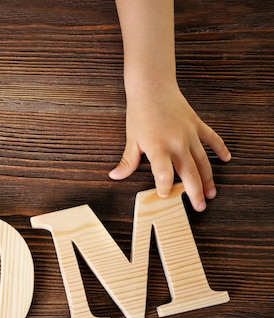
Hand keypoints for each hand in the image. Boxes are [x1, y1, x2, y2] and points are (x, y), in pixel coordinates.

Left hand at [109, 84, 230, 211]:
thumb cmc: (140, 112)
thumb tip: (115, 176)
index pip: (164, 175)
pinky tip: (226, 159)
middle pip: (189, 173)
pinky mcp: (197, 125)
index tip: (165, 195)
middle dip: (195, 192)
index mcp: (158, 148)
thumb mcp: (132, 139)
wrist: (152, 86)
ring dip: (208, 179)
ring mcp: (189, 134)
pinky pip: (212, 139)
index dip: (165, 188)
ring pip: (203, 161)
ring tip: (212, 193)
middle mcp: (177, 144)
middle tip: (200, 207)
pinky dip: (220, 149)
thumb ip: (127, 161)